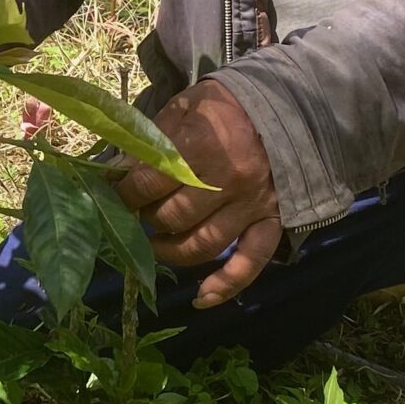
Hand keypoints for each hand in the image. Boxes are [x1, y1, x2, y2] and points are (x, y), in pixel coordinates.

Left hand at [115, 79, 283, 307]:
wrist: (288, 105)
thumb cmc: (228, 105)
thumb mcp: (185, 107)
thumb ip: (151, 140)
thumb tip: (116, 171)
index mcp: (202, 147)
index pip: (148, 184)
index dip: (125, 193)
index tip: (116, 194)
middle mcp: (227, 182)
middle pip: (172, 218)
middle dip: (146, 219)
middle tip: (138, 214)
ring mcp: (251, 206)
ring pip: (202, 245)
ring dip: (172, 252)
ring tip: (157, 244)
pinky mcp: (271, 222)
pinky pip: (250, 263)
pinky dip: (225, 285)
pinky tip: (201, 299)